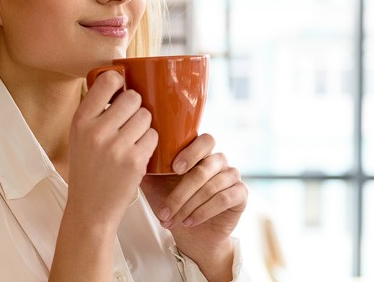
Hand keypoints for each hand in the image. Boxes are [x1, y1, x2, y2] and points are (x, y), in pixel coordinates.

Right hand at [66, 71, 157, 226]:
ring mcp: (116, 147)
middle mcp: (96, 131)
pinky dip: (149, 143)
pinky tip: (138, 152)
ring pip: (146, 116)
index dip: (118, 81)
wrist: (90, 207)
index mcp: (80, 121)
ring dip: (144, 125)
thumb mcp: (79, 137)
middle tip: (129, 120)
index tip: (120, 88)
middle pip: (133, 97)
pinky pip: (153, 136)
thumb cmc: (87, 168)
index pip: (106, 81)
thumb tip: (118, 80)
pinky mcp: (134, 161)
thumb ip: (94, 112)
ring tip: (132, 138)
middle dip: (135, 107)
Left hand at [140, 134, 246, 268]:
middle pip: (205, 167)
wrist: (189, 233)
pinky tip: (189, 221)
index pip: (205, 140)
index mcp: (200, 152)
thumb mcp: (154, 184)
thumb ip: (146, 167)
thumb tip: (132, 154)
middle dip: (182, 191)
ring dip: (188, 206)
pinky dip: (203, 212)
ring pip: (211, 186)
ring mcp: (232, 176)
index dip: (191, 152)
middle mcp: (219, 160)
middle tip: (165, 209)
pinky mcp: (241, 194)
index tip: (174, 168)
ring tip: (171, 220)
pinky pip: (224, 199)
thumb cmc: (171, 203)